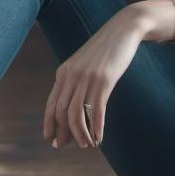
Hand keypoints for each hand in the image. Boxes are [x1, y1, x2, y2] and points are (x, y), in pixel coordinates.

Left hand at [43, 5, 145, 148]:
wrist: (123, 29)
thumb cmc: (106, 50)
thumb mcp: (85, 65)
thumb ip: (76, 81)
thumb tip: (72, 106)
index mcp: (63, 73)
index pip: (51, 105)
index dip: (50, 125)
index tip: (52, 141)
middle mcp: (71, 76)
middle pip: (61, 112)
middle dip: (65, 133)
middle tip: (73, 146)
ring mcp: (87, 78)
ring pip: (76, 114)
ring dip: (81, 134)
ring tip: (88, 144)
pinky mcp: (104, 80)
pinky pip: (95, 110)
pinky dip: (96, 128)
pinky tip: (100, 138)